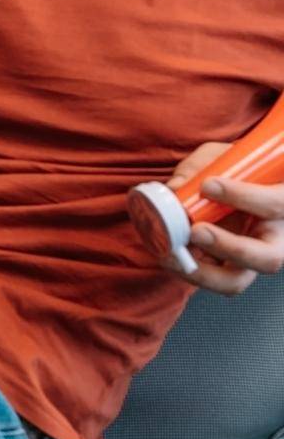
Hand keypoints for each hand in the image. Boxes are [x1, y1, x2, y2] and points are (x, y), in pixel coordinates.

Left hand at [161, 142, 283, 295]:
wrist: (231, 187)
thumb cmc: (232, 168)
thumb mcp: (222, 157)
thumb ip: (203, 166)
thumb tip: (177, 187)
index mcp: (283, 204)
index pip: (278, 205)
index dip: (245, 196)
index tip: (209, 185)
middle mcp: (275, 239)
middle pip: (269, 259)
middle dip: (230, 247)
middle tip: (196, 230)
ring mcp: (249, 260)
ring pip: (236, 281)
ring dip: (202, 272)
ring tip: (171, 253)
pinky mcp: (225, 270)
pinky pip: (209, 281)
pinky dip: (186, 272)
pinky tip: (166, 256)